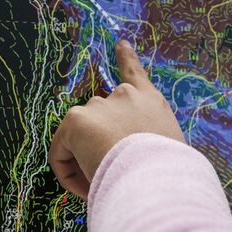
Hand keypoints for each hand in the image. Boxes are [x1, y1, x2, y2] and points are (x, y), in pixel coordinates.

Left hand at [49, 40, 184, 198]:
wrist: (155, 181)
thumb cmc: (168, 175)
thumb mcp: (169, 153)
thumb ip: (150, 145)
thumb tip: (129, 159)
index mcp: (151, 102)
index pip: (135, 74)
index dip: (126, 58)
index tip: (120, 44)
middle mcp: (125, 96)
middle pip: (99, 117)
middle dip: (98, 144)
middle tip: (109, 177)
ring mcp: (99, 105)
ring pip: (80, 138)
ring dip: (85, 162)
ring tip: (103, 187)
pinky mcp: (76, 120)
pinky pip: (61, 153)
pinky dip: (68, 174)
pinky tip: (85, 188)